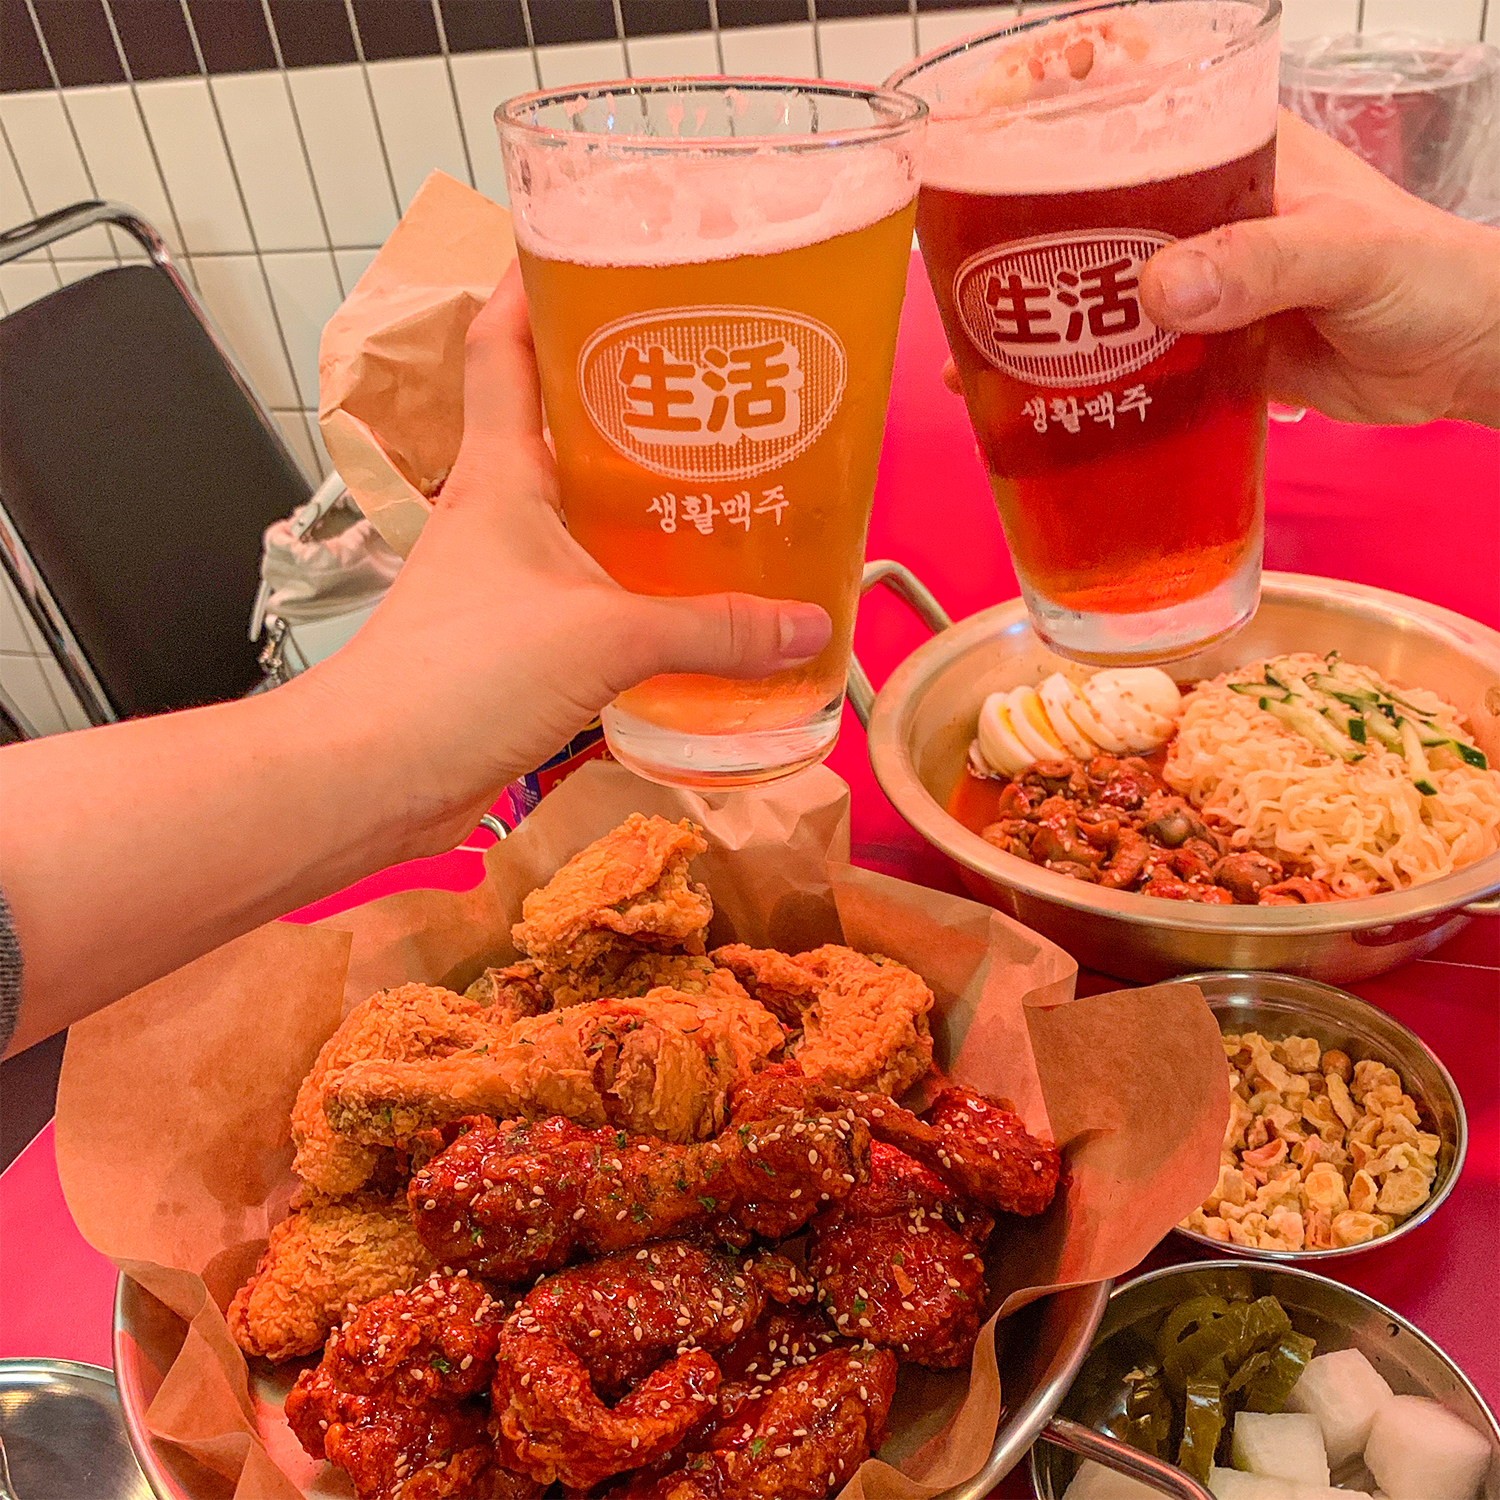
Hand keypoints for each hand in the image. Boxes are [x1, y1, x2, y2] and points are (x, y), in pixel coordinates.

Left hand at [303, 267, 831, 847]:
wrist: (374, 775)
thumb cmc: (459, 677)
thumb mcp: (604, 639)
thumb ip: (711, 631)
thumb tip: (806, 626)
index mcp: (500, 472)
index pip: (507, 344)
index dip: (539, 284)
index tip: (599, 250)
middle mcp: (498, 509)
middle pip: (561, 422)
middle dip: (631, 396)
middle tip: (715, 379)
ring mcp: (503, 575)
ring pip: (581, 512)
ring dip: (641, 498)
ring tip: (726, 484)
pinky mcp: (515, 638)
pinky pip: (589, 589)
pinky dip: (636, 585)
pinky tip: (691, 602)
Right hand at [938, 112, 1499, 426]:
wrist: (1462, 363)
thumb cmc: (1432, 277)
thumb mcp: (1351, 252)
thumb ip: (1262, 263)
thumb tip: (1157, 288)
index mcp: (1235, 150)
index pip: (1133, 100)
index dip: (1055, 105)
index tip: (988, 127)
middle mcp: (1202, 208)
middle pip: (1088, 204)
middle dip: (1018, 231)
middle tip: (956, 266)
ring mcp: (1197, 281)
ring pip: (1094, 289)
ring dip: (1036, 320)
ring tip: (968, 350)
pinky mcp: (1200, 349)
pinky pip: (1123, 359)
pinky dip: (1077, 381)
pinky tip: (1029, 406)